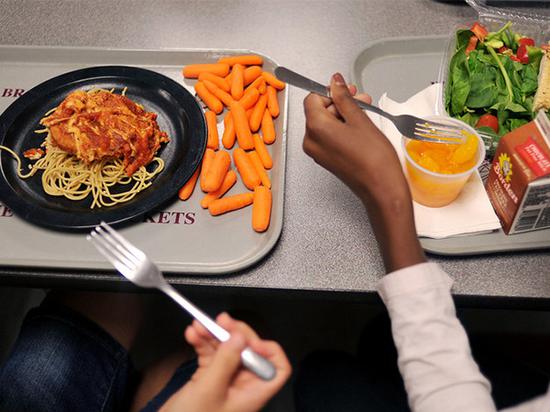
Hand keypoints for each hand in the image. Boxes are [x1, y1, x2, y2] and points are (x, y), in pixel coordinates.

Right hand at [160, 313, 290, 411]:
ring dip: (213, 335)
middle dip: (234, 334)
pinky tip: (192, 335)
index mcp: (252, 393)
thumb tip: (240, 337)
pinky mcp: (208, 379)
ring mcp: (225, 382)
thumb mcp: (209, 390)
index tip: (249, 339)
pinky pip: (210, 354)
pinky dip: (202, 343)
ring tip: (200, 325)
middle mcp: (242, 386)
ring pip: (227, 350)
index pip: (277, 369)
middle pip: (249, 352)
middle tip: (221, 321)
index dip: (268, 350)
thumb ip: (225, 361)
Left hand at [302, 73, 424, 271]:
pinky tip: (359, 126)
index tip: (346, 90)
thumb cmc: (373, 158)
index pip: (312, 99)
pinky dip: (341, 128)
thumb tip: (335, 82)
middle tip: (361, 99)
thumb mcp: (359, 119)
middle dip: (340, 102)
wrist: (381, 188)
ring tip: (365, 112)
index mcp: (315, 128)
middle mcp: (311, 141)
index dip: (330, 92)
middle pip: (319, 111)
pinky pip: (329, 137)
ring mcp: (317, 152)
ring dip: (343, 115)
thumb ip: (344, 98)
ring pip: (325, 124)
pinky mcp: (326, 159)